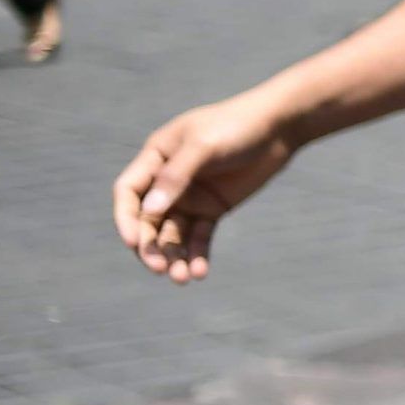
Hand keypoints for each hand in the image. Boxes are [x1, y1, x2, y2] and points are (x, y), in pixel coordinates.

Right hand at [113, 91, 297, 280]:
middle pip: (148, 221)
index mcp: (155, 158)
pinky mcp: (213, 209)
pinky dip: (197, 254)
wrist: (278, 127)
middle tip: (161, 269)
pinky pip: (199, 236)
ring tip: (183, 278)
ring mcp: (190, 197)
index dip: (126, 218)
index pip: (129, 192)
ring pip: (173, 234)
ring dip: (174, 256)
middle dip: (151, 247)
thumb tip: (150, 211)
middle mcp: (167, 181)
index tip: (133, 242)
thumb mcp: (204, 146)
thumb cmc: (236, 125)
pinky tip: (200, 272)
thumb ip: (177, 176)